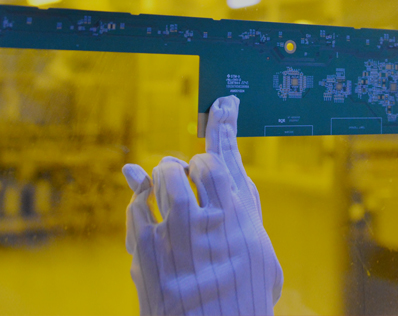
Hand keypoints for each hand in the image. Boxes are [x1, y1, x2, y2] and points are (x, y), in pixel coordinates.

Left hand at [122, 95, 282, 315]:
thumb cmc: (243, 299)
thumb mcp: (261, 256)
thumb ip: (246, 213)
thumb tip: (235, 179)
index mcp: (239, 218)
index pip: (225, 155)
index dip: (223, 123)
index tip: (222, 101)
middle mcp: (207, 219)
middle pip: (189, 164)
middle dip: (185, 165)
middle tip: (183, 173)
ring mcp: (173, 233)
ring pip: (160, 178)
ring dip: (161, 176)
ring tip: (164, 185)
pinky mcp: (145, 250)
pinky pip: (136, 207)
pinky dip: (139, 199)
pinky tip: (142, 201)